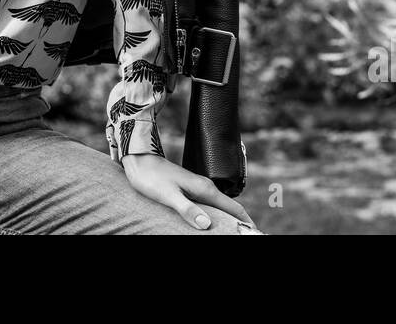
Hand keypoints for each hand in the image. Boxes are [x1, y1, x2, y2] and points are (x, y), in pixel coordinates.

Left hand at [121, 153, 255, 229]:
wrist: (139, 160)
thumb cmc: (152, 178)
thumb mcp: (169, 196)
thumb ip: (188, 209)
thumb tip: (207, 225)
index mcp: (205, 189)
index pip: (234, 208)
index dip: (247, 222)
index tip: (256, 233)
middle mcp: (206, 188)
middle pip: (230, 208)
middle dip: (239, 223)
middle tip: (245, 235)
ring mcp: (198, 189)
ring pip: (220, 207)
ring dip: (227, 219)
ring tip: (231, 232)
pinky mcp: (190, 191)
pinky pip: (209, 206)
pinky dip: (214, 216)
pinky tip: (209, 224)